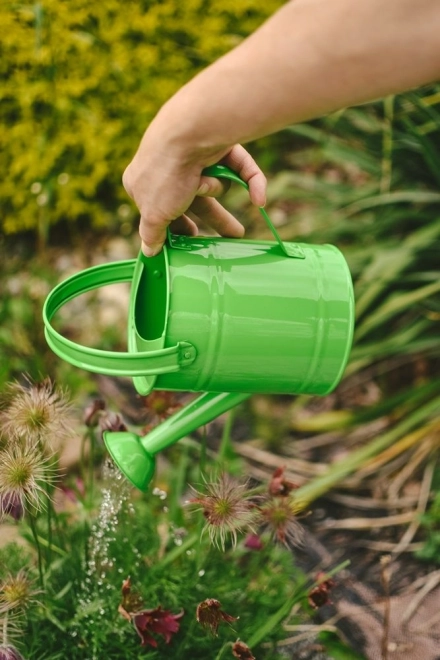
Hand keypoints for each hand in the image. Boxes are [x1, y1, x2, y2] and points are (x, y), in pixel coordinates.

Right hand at [123, 141, 266, 255]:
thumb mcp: (154, 214)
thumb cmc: (165, 176)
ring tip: (205, 182)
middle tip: (235, 235)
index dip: (178, 226)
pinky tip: (260, 198)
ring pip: (218, 184)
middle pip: (198, 200)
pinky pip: (242, 168)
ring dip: (216, 187)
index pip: (162, 210)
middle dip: (217, 219)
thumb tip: (149, 251)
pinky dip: (252, 180)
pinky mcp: (222, 146)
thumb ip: (151, 234)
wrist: (189, 133)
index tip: (191, 239)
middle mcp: (170, 166)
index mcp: (145, 181)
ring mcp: (197, 154)